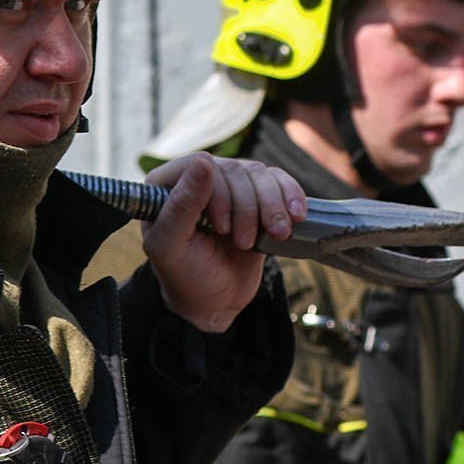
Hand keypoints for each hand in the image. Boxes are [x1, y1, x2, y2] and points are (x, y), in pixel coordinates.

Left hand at [141, 153, 305, 332]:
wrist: (216, 300)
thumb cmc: (186, 276)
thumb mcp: (171, 248)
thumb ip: (180, 206)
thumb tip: (203, 163)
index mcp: (167, 186)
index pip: (199, 164)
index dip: (217, 191)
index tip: (222, 227)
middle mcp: (198, 180)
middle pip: (234, 169)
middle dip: (246, 207)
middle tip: (243, 242)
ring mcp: (230, 186)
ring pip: (259, 173)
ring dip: (270, 205)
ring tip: (274, 235)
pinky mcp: (256, 197)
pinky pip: (279, 181)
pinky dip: (291, 196)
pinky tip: (296, 216)